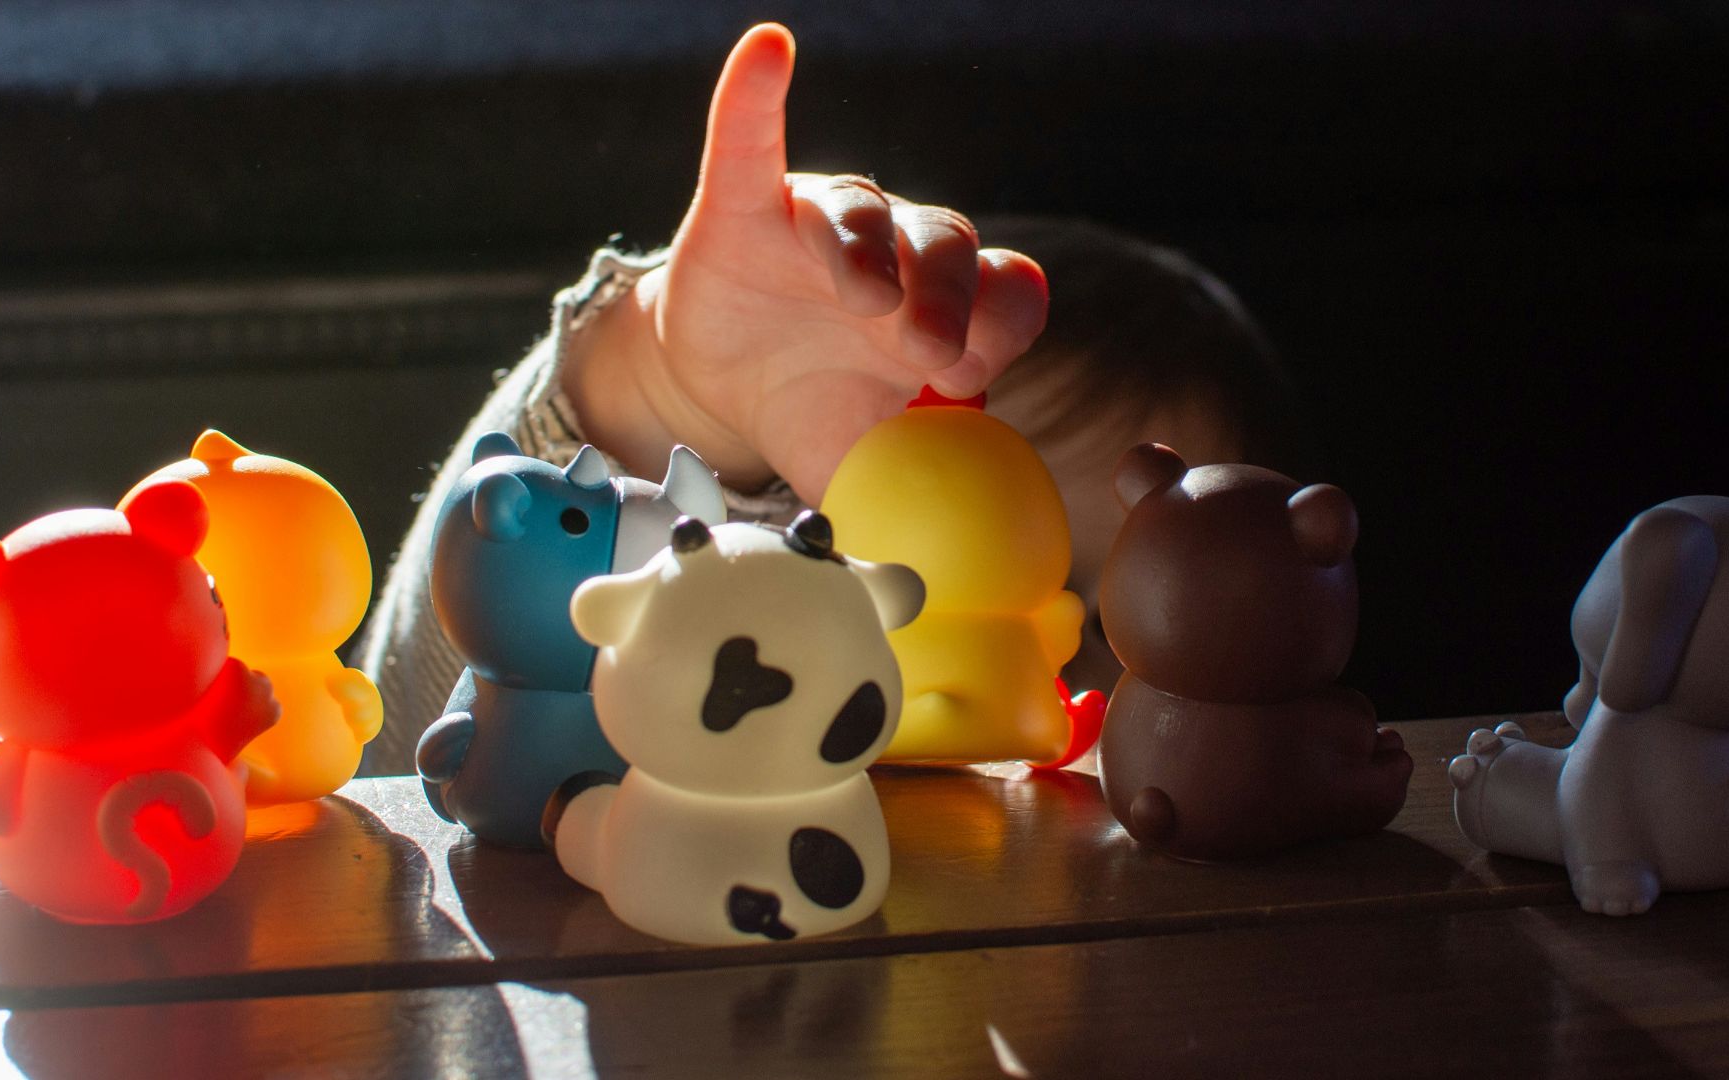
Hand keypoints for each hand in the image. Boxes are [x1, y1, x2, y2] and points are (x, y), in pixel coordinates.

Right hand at [564, 23, 1047, 501]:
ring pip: (860, 208)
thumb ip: (910, 507)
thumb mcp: (867, 466)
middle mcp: (898, 259)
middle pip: (946, 245)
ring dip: (865, 246)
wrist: (720, 390)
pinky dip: (755, 97)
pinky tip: (769, 52)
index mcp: (946, 317)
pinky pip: (750, 139)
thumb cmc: (814, 417)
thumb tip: (941, 597)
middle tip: (928, 350)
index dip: (1001, 323)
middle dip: (944, 294)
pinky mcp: (745, 204)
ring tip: (856, 293)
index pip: (1007, 294)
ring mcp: (821, 226)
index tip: (973, 369)